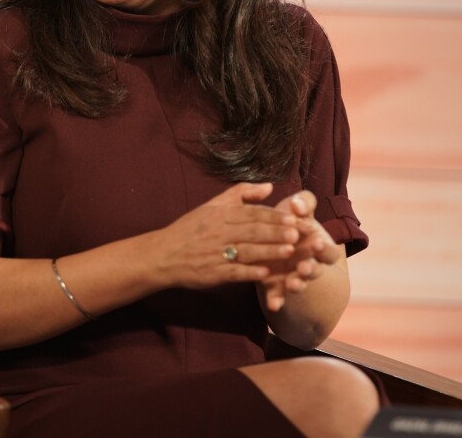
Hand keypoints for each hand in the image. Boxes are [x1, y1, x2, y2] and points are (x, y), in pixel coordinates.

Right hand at [153, 182, 299, 289]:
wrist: (163, 254)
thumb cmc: (191, 229)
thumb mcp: (212, 205)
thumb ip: (241, 193)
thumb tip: (269, 186)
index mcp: (220, 215)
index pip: (251, 213)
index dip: (273, 216)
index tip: (294, 218)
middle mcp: (218, 232)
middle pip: (252, 231)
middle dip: (276, 232)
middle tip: (298, 233)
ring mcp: (215, 253)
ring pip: (246, 251)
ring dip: (268, 251)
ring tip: (289, 252)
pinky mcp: (211, 273)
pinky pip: (233, 272)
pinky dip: (249, 273)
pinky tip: (266, 274)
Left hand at [258, 190, 339, 311]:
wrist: (277, 243)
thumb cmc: (291, 222)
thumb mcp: (301, 211)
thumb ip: (304, 203)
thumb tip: (297, 204)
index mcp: (319, 247)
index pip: (328, 251)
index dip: (323, 248)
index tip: (315, 242)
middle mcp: (309, 264)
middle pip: (317, 270)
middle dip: (312, 268)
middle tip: (305, 266)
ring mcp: (294, 277)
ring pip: (300, 284)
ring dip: (297, 284)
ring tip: (292, 283)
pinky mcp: (277, 287)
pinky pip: (278, 296)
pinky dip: (277, 300)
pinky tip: (273, 304)